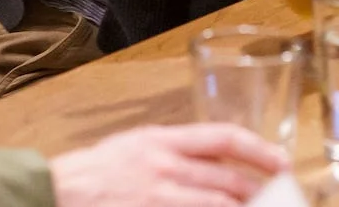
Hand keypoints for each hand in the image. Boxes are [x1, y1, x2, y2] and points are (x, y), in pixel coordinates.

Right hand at [49, 123, 287, 206]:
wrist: (57, 192)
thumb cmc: (97, 169)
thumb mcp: (138, 144)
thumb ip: (176, 149)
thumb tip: (218, 162)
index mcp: (163, 140)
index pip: (223, 138)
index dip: (259, 150)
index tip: (282, 162)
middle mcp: (164, 168)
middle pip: (228, 182)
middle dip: (259, 194)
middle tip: (279, 199)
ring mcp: (158, 199)